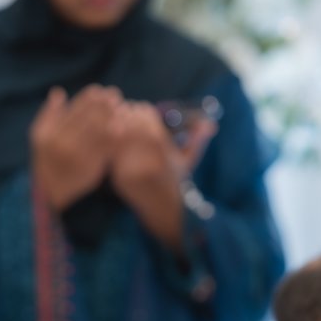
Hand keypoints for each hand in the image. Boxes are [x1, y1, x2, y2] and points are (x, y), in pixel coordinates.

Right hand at [29, 86, 121, 210]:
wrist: (52, 194)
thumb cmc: (47, 161)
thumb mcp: (39, 138)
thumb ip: (48, 114)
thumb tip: (58, 92)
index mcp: (52, 133)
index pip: (75, 108)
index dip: (90, 97)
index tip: (101, 91)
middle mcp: (64, 143)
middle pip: (90, 117)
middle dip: (105, 104)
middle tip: (115, 96)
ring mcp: (79, 155)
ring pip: (101, 130)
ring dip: (114, 117)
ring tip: (122, 109)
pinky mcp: (92, 167)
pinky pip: (107, 147)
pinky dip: (117, 136)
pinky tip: (123, 128)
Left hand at [108, 101, 189, 235]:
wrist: (165, 210)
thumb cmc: (175, 180)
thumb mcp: (188, 160)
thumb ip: (198, 140)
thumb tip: (211, 125)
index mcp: (165, 148)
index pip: (145, 113)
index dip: (140, 110)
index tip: (137, 113)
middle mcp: (151, 158)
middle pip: (129, 122)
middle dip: (126, 117)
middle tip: (122, 119)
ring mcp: (133, 169)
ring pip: (117, 136)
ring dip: (116, 130)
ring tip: (117, 132)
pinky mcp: (119, 179)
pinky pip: (110, 154)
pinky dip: (109, 146)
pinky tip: (111, 147)